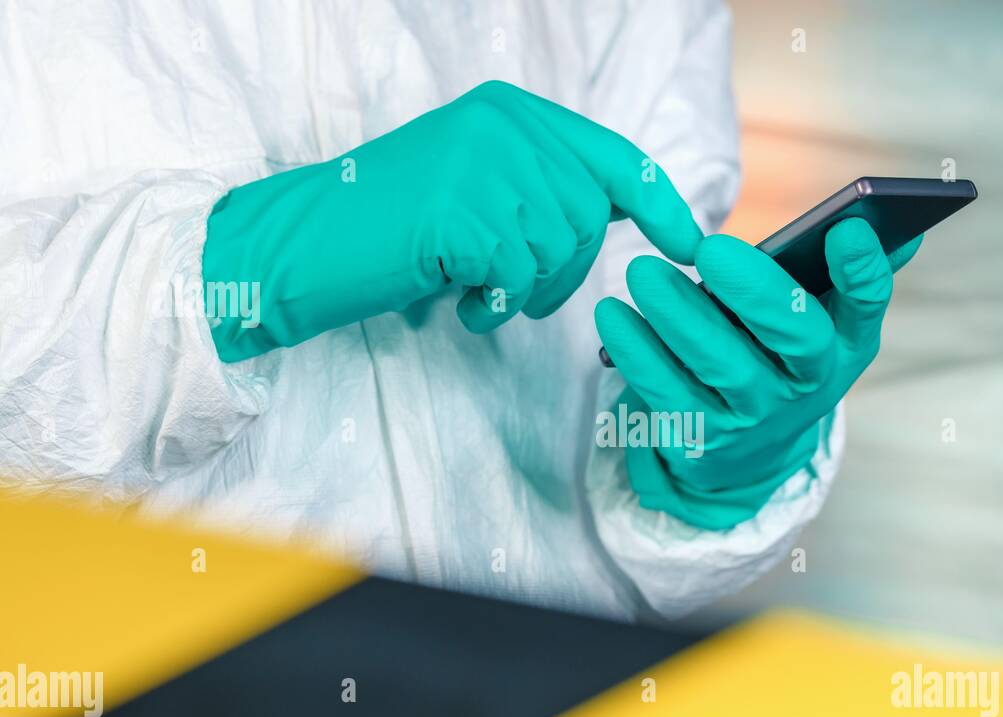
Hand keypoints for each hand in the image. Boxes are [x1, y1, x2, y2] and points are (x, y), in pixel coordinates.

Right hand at [204, 80, 701, 360]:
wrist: (300, 246)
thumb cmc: (388, 229)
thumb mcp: (475, 187)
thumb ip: (540, 187)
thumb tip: (620, 215)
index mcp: (509, 112)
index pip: (612, 156)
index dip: (659, 204)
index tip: (689, 245)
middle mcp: (502, 126)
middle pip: (590, 216)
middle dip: (567, 271)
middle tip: (519, 295)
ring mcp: (481, 164)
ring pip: (558, 250)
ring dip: (525, 291)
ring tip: (476, 292)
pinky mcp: (460, 212)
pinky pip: (516, 276)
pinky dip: (493, 305)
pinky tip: (458, 303)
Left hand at [595, 218, 920, 529]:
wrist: (744, 452)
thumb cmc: (777, 359)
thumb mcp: (818, 324)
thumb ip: (848, 273)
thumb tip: (893, 222)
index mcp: (843, 344)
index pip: (866, 306)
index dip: (862, 272)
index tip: (847, 231)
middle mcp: (807, 385)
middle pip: (794, 338)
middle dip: (756, 291)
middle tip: (710, 249)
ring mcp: (755, 417)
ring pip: (721, 364)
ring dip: (679, 315)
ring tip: (644, 273)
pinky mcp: (703, 439)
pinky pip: (667, 391)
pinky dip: (637, 350)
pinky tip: (614, 315)